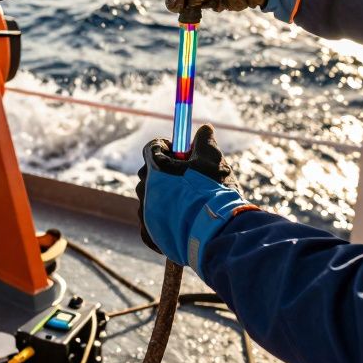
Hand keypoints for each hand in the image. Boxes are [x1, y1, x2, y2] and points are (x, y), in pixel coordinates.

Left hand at [134, 125, 250, 273]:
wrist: (217, 233)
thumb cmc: (214, 193)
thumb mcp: (213, 160)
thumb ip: (205, 141)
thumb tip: (204, 128)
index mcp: (156, 167)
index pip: (152, 147)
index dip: (168, 147)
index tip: (183, 154)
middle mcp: (144, 189)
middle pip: (150, 173)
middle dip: (166, 173)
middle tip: (189, 179)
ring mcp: (145, 213)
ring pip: (151, 198)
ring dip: (166, 197)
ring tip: (190, 204)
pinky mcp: (149, 234)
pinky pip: (151, 222)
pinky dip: (164, 220)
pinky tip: (184, 221)